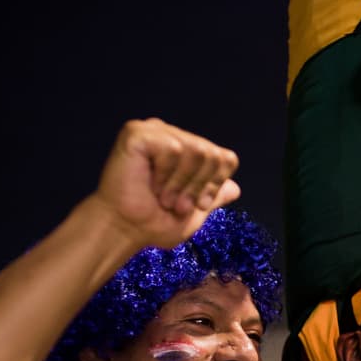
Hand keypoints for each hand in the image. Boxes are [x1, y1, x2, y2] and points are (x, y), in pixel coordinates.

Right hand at [91, 118, 240, 250]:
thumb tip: (235, 188)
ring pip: (198, 151)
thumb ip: (214, 196)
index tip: (196, 205)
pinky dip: (166, 175)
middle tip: (175, 204)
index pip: (226, 158)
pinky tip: (150, 183)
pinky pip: (174, 149)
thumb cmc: (152, 223)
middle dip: (198, 187)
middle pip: (214, 155)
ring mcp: (155, 131)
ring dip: (181, 184)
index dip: (215, 185)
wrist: (124, 230)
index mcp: (186, 150)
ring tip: (163, 197)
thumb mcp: (194, 212)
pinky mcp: (138, 132)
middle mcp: (172, 135)